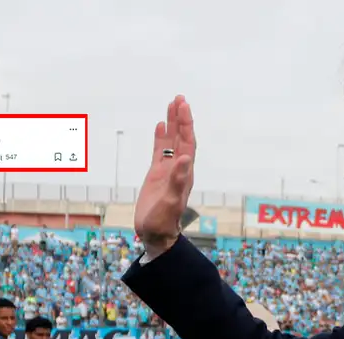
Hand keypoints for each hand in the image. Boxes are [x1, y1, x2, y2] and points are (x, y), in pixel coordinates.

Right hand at [133, 95, 196, 256]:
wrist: (155, 234)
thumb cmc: (163, 222)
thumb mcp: (170, 202)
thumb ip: (178, 181)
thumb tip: (186, 159)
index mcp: (184, 173)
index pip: (187, 143)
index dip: (186, 125)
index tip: (183, 107)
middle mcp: (178, 169)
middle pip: (181, 138)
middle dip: (181, 118)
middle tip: (179, 98)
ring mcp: (167, 171)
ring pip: (171, 142)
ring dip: (172, 124)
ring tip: (172, 104)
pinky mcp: (156, 175)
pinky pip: (160, 151)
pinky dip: (160, 138)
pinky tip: (159, 126)